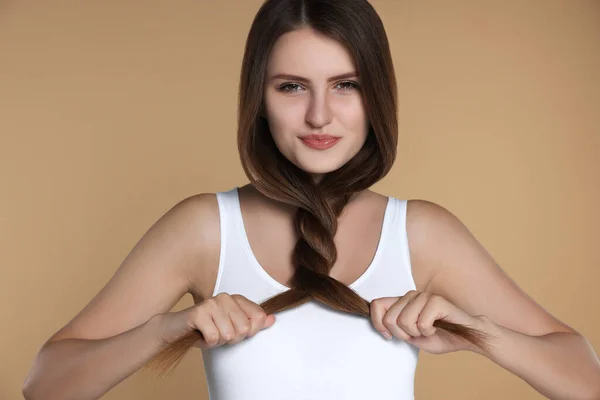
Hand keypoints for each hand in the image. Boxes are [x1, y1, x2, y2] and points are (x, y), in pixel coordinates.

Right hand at [156, 293, 275, 349]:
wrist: (175, 328)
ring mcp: (212, 304)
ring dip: (218, 341)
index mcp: (236, 299)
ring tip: (208, 334)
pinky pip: (213, 338)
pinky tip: (200, 335)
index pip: (258, 317)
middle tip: (218, 334)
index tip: (235, 331)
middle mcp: (225, 297)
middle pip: (244, 329)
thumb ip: (253, 322)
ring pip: (229, 335)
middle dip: (231, 339)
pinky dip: (207, 343)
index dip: (249, 332)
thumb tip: (272, 319)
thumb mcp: (232, 326)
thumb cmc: (206, 328)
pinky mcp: (198, 313)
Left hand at [369, 290, 483, 354]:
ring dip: (417, 333)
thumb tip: (380, 324)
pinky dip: (429, 332)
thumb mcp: (412, 336)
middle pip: (389, 318)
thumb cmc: (441, 336)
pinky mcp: (436, 300)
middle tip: (417, 335)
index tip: (389, 336)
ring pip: (403, 321)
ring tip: (428, 330)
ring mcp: (423, 296)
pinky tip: (437, 327)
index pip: (376, 304)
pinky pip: (421, 323)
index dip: (378, 324)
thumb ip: (396, 329)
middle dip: (402, 334)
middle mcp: (411, 295)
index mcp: (403, 302)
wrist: (466, 337)